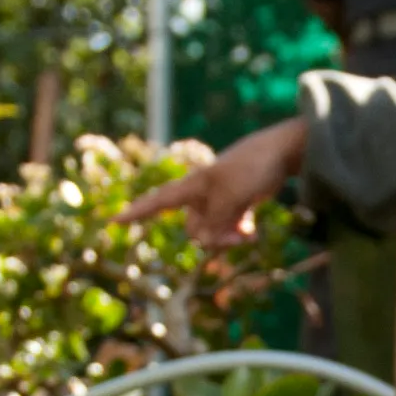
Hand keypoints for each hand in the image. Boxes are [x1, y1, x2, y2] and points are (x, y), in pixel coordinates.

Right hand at [125, 117, 309, 247]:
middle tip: (239, 239)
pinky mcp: (235, 205)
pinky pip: (228, 229)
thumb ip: (215, 221)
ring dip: (229, 238)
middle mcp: (201, 196)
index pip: (157, 201)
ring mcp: (218, 201)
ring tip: (249, 235)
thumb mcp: (231, 196)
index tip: (113, 221)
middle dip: (213, 239)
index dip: (135, 213)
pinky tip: (253, 231)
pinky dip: (238, 234)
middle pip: (194, 230)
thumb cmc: (252, 168)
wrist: (282, 152)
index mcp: (193, 187)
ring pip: (212, 232)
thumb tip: (203, 243)